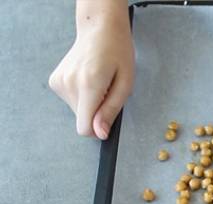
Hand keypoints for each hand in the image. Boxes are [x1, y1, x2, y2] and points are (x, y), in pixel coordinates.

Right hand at [49, 1, 133, 139]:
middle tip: (107, 92)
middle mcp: (69, 83)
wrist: (99, 29)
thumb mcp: (125, 84)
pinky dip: (82, 96)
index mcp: (89, 84)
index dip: (98, 129)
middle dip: (97, 113)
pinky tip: (88, 80)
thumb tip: (100, 134)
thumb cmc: (118, 53)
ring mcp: (59, 81)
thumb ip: (111, 111)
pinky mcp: (55, 81)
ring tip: (99, 83)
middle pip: (82, 120)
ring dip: (90, 103)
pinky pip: (71, 102)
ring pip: (77, 111)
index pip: (84, 128)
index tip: (107, 118)